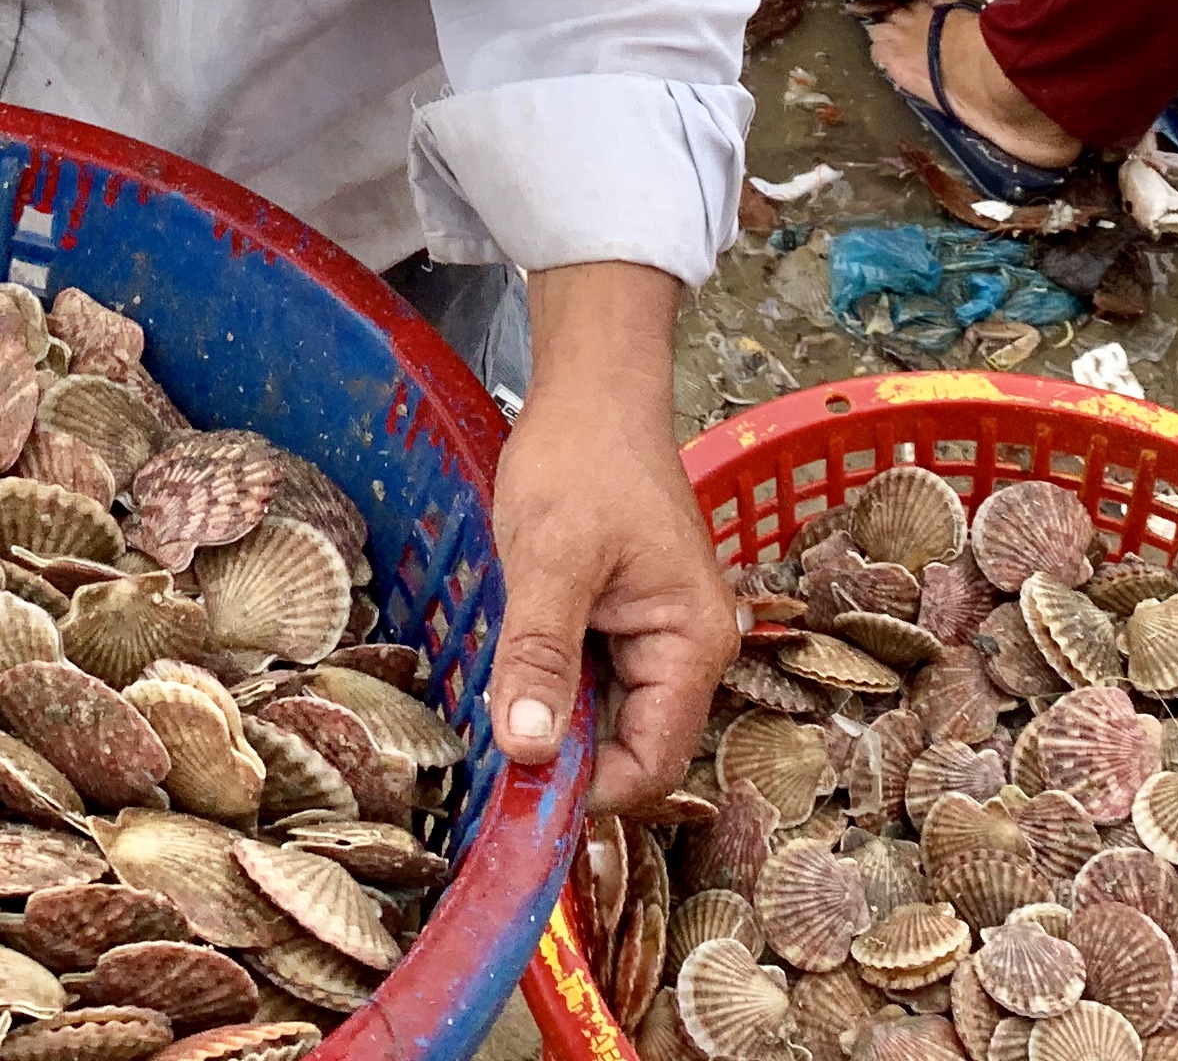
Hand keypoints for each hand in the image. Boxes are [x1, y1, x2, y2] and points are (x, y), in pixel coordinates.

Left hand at [487, 263, 736, 812]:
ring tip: (490, 694)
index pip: (649, 762)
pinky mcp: (621, 618)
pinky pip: (585, 676)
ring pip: (598, 714)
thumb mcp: (551, 558)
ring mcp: (654, 635)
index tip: (513, 790)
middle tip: (485, 742)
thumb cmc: (581, 460)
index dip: (585, 790)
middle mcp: (685, 650)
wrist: (591, 387)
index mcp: (692, 644)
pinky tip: (506, 662)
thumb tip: (526, 751)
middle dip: (559, 753)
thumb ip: (540, 656)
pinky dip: (545, 679)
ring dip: (546, 714)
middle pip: (625, 745)